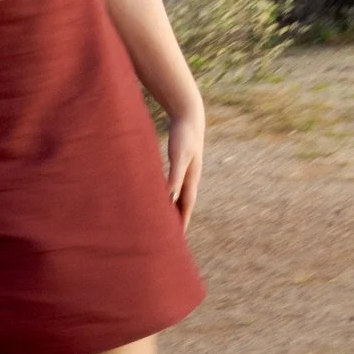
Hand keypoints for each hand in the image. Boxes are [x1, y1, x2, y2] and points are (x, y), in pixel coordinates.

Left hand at [163, 100, 204, 226]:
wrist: (189, 116)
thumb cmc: (183, 136)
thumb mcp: (179, 156)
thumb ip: (175, 176)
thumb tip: (170, 197)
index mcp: (191, 179)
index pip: (186, 206)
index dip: (182, 221)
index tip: (177, 238)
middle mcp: (190, 177)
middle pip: (184, 203)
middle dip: (179, 218)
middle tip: (171, 235)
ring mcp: (186, 170)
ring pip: (179, 194)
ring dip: (174, 207)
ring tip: (165, 219)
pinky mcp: (179, 162)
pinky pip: (173, 183)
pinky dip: (169, 193)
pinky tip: (162, 194)